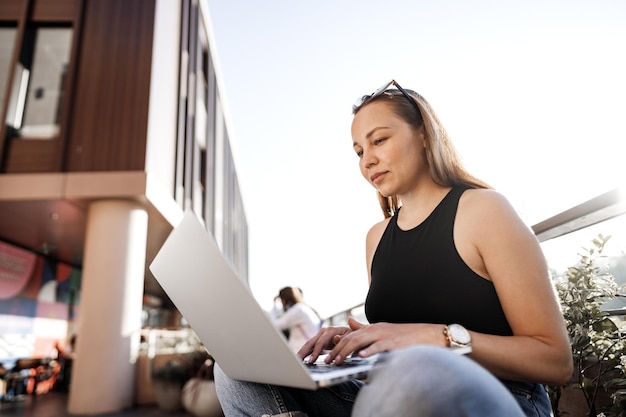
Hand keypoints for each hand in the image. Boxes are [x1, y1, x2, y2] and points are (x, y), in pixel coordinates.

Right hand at [297, 325, 350, 362]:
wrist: (354, 335)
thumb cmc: (354, 337)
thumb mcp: (352, 338)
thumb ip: (343, 339)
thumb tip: (335, 338)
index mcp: (332, 330)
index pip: (321, 341)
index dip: (316, 351)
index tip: (312, 360)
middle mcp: (324, 331)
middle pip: (312, 342)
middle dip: (304, 352)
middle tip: (298, 361)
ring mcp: (320, 335)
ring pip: (309, 344)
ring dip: (302, 352)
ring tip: (296, 361)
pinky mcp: (319, 341)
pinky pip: (310, 347)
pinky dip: (305, 352)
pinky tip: (300, 359)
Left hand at [325, 318, 446, 364]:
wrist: (429, 334)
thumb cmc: (406, 335)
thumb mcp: (384, 330)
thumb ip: (365, 328)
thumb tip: (349, 322)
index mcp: (373, 328)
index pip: (351, 335)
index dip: (338, 344)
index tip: (328, 354)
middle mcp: (377, 329)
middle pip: (352, 338)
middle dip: (338, 349)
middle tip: (329, 360)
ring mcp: (386, 335)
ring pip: (362, 340)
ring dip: (348, 350)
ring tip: (339, 360)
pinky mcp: (395, 342)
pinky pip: (380, 346)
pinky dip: (370, 350)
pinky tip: (362, 356)